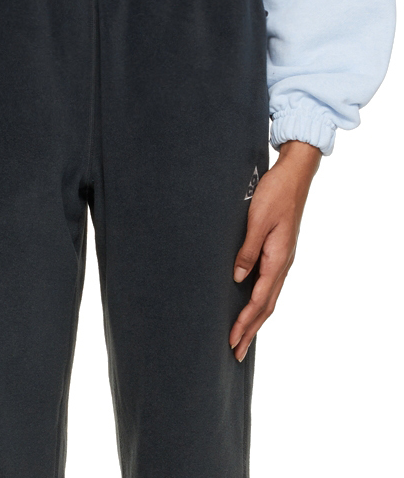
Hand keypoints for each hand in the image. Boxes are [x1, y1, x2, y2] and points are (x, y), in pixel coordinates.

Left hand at [229, 139, 320, 360]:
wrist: (295, 174)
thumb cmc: (275, 193)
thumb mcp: (257, 219)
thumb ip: (248, 250)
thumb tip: (238, 279)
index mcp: (278, 259)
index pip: (260, 300)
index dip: (245, 322)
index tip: (232, 341)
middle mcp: (282, 263)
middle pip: (266, 306)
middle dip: (251, 330)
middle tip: (236, 353)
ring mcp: (283, 258)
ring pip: (269, 297)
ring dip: (256, 319)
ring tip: (243, 338)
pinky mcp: (279, 251)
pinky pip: (270, 284)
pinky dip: (261, 302)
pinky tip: (253, 305)